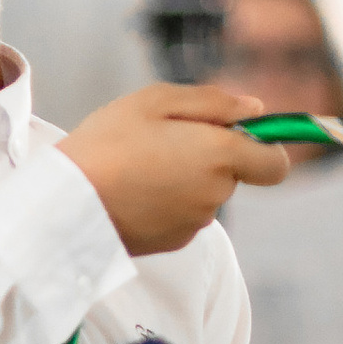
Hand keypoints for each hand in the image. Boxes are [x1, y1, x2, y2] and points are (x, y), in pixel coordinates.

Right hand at [60, 85, 291, 255]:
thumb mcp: (155, 101)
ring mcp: (196, 222)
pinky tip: (132, 192)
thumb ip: (213, 101)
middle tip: (161, 141)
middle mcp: (216, 193)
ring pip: (204, 194)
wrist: (67, 204)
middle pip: (231, 174)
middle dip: (208, 157)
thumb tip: (254, 109)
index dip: (264, 148)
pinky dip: (167, 203)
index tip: (237, 135)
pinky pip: (183, 216)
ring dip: (184, 180)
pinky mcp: (174, 243)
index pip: (275, 164)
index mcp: (220, 154)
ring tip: (138, 167)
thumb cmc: (108, 142)